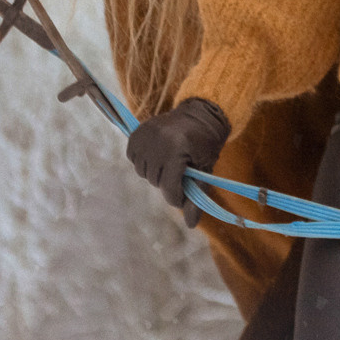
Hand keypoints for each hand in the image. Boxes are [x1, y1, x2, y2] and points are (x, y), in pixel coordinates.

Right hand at [125, 97, 229, 226]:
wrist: (200, 114)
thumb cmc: (206, 144)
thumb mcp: (205, 169)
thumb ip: (196, 197)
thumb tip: (191, 225)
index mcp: (177, 148)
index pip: (169, 187)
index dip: (177, 197)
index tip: (184, 194)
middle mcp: (158, 140)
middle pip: (155, 181)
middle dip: (168, 183)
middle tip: (180, 173)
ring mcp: (145, 134)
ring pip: (142, 172)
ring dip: (155, 173)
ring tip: (170, 163)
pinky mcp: (137, 133)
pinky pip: (133, 158)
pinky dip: (144, 161)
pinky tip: (158, 155)